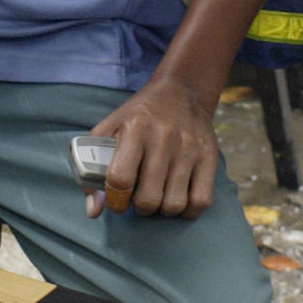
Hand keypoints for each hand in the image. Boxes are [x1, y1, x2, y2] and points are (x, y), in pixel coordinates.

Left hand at [88, 76, 220, 217]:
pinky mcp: (209, 156)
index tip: (116, 201)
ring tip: (159, 198)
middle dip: (140, 208)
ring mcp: (189, 148)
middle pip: (149, 198)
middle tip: (139, 199)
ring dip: (163, 210)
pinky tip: (180, 199)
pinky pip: (201, 201)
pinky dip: (188, 211)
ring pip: (174, 204)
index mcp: (134, 129)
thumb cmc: (139, 116)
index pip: (120, 179)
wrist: (181, 91)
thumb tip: (94, 211)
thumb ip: (93, 168)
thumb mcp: (109, 130)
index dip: (115, 200)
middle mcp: (163, 138)